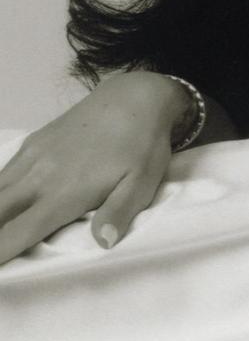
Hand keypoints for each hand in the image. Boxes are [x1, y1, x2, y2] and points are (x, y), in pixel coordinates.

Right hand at [0, 72, 185, 264]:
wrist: (134, 97)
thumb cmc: (142, 146)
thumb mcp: (142, 182)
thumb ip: (120, 212)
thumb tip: (101, 243)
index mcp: (64, 193)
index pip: (19, 231)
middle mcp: (39, 177)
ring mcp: (32, 157)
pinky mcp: (33, 143)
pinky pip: (2, 172)